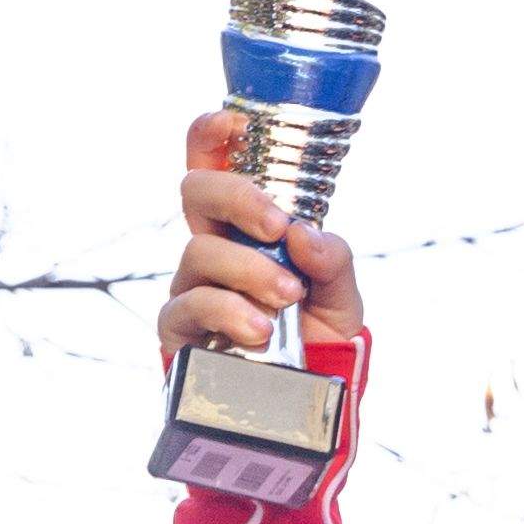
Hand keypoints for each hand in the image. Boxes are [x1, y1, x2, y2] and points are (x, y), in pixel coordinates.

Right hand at [160, 113, 367, 364]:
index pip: (216, 165)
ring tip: (288, 298)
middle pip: (196, 191)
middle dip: (238, 197)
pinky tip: (259, 330)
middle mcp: (213, 246)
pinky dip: (227, 311)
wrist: (308, 401)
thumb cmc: (318, 336)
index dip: (213, 135)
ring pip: (199, 250)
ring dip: (249, 269)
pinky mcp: (180, 330)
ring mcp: (193, 286)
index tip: (236, 122)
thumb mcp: (343, 295)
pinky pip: (189, 305)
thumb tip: (303, 234)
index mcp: (247, 226)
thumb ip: (333, 261)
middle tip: (278, 225)